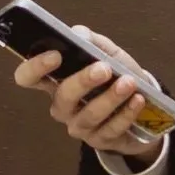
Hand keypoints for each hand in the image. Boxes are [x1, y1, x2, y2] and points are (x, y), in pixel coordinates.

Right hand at [13, 24, 161, 160]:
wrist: (145, 107)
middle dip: (82, 81)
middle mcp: (63, 106)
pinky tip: (137, 100)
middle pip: (62, 97)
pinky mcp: (100, 141)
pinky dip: (126, 113)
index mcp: (56, 81)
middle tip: (104, 68)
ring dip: (110, 98)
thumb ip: (93, 41)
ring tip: (129, 83)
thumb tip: (78, 33)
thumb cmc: (116, 77)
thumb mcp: (108, 54)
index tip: (55, 55)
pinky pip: (111, 129)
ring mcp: (80, 126)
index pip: (29, 77)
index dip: (35, 67)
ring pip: (89, 115)